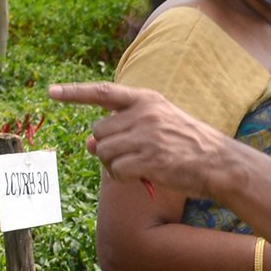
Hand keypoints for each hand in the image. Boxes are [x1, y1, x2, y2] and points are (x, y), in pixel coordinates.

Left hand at [48, 81, 246, 203]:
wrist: (218, 162)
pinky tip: (140, 178)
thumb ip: (122, 130)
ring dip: (113, 166)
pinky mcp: (150, 160)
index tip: (51, 92)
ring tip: (137, 168)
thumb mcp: (155, 127)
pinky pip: (116, 171)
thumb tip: (89, 144)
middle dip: (105, 148)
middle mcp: (144, 114)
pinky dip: (122, 179)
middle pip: (98, 132)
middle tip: (127, 157)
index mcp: (146, 100)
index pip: (102, 92)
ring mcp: (147, 136)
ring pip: (104, 153)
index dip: (74, 93)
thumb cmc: (184, 145)